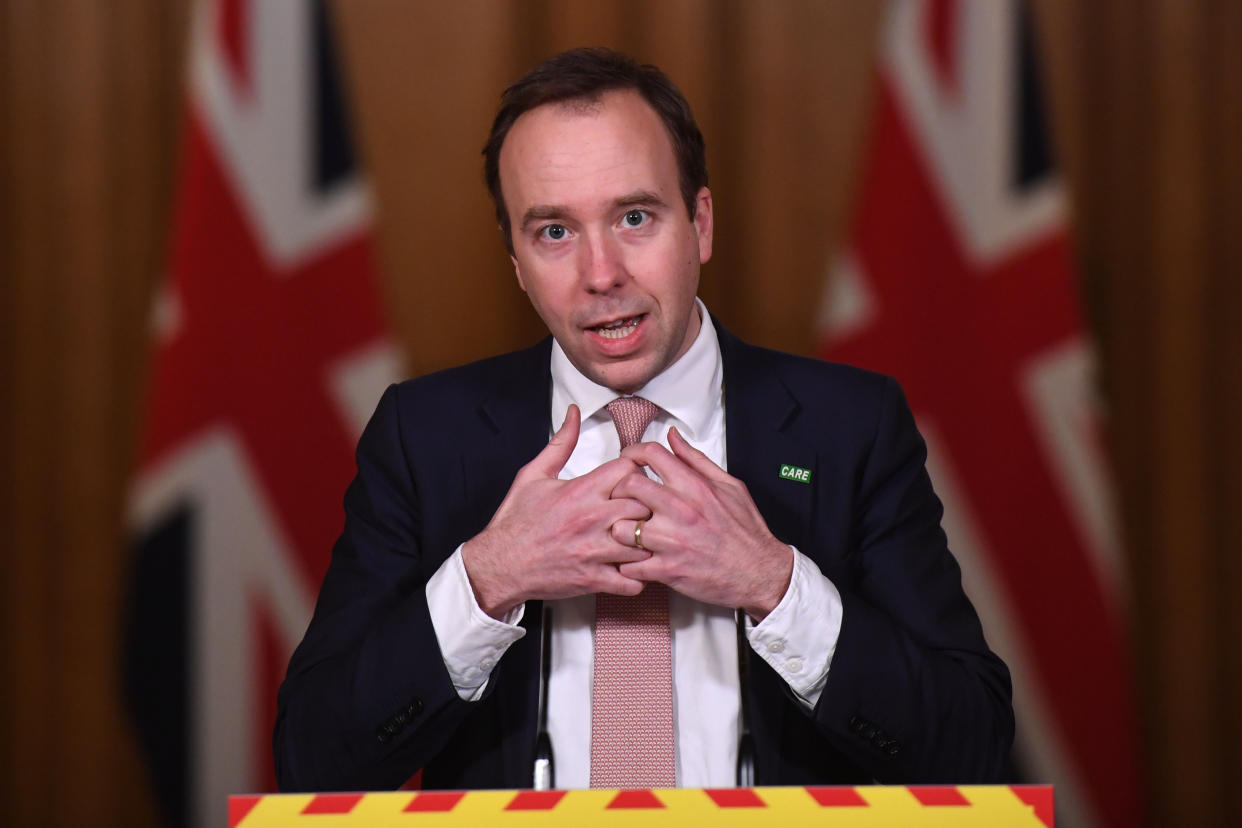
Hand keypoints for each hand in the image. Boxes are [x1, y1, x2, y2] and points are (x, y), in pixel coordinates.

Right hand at [461, 405, 652, 617]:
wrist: (500, 564)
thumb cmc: (517, 521)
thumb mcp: (534, 474)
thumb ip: (561, 443)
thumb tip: (573, 414)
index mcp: (581, 491)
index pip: (629, 471)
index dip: (635, 472)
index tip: (632, 479)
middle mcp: (592, 520)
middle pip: (645, 504)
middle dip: (648, 505)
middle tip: (643, 509)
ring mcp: (595, 552)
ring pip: (645, 543)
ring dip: (648, 541)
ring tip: (643, 538)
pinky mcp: (595, 580)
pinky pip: (634, 581)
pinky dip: (639, 576)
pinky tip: (633, 566)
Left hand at [610, 427, 792, 620]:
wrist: (760, 573)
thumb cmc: (745, 531)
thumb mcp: (729, 486)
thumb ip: (695, 460)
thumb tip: (673, 437)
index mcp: (695, 487)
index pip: (652, 454)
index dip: (633, 453)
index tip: (628, 460)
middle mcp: (681, 510)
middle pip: (628, 486)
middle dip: (620, 491)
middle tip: (622, 500)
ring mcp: (672, 541)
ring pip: (621, 528)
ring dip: (620, 531)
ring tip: (627, 534)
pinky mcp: (668, 570)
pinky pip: (629, 565)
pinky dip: (627, 564)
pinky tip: (636, 560)